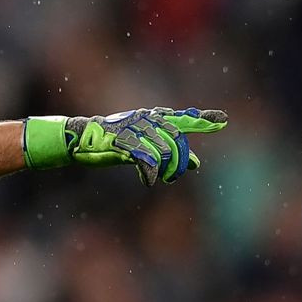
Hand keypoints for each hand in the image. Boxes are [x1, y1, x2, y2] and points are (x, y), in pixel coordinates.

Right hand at [24, 107, 227, 185]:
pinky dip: (150, 173)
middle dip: (181, 158)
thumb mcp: (141, 148)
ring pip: (163, 150)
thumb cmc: (108, 144)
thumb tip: (196, 164)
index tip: (224, 120)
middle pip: (175, 139)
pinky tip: (149, 182)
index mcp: (150, 119)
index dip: (202, 120)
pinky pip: (145, 159)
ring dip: (167, 168)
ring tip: (164, 178)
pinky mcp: (122, 142)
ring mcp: (133, 130)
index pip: (181, 119)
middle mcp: (144, 121)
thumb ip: (167, 153)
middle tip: (184, 170)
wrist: (77, 140)